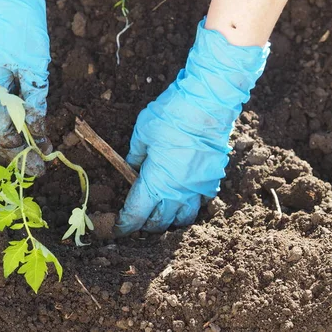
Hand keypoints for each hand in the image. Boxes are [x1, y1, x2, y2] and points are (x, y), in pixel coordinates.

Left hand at [115, 18, 269, 235]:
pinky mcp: (213, 179)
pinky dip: (190, 204)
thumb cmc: (171, 116)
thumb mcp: (142, 134)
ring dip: (170, 220)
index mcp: (155, 182)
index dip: (125, 224)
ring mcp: (198, 188)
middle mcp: (178, 192)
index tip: (119, 228)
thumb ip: (136, 155)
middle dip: (146, 224)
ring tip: (162, 212)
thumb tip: (132, 167)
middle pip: (160, 222)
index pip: (136, 214)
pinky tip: (183, 195)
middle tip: (138, 217)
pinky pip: (201, 202)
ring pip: (184, 218)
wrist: (207, 104)